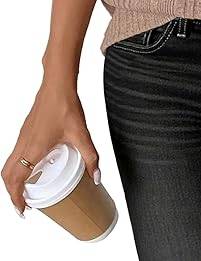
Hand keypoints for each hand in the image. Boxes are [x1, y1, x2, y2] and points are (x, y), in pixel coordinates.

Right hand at [1, 79, 99, 216]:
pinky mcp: (25, 131)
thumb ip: (91, 157)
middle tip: (24, 204)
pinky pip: (14, 154)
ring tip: (27, 190)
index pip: (16, 180)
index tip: (23, 210)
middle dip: (12, 193)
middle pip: (7, 175)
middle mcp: (23, 144)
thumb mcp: (82, 135)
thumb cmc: (66, 106)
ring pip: (8, 164)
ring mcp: (22, 137)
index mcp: (33, 149)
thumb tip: (96, 177)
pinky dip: (16, 167)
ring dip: (13, 180)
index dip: (16, 199)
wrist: (57, 84)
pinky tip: (32, 167)